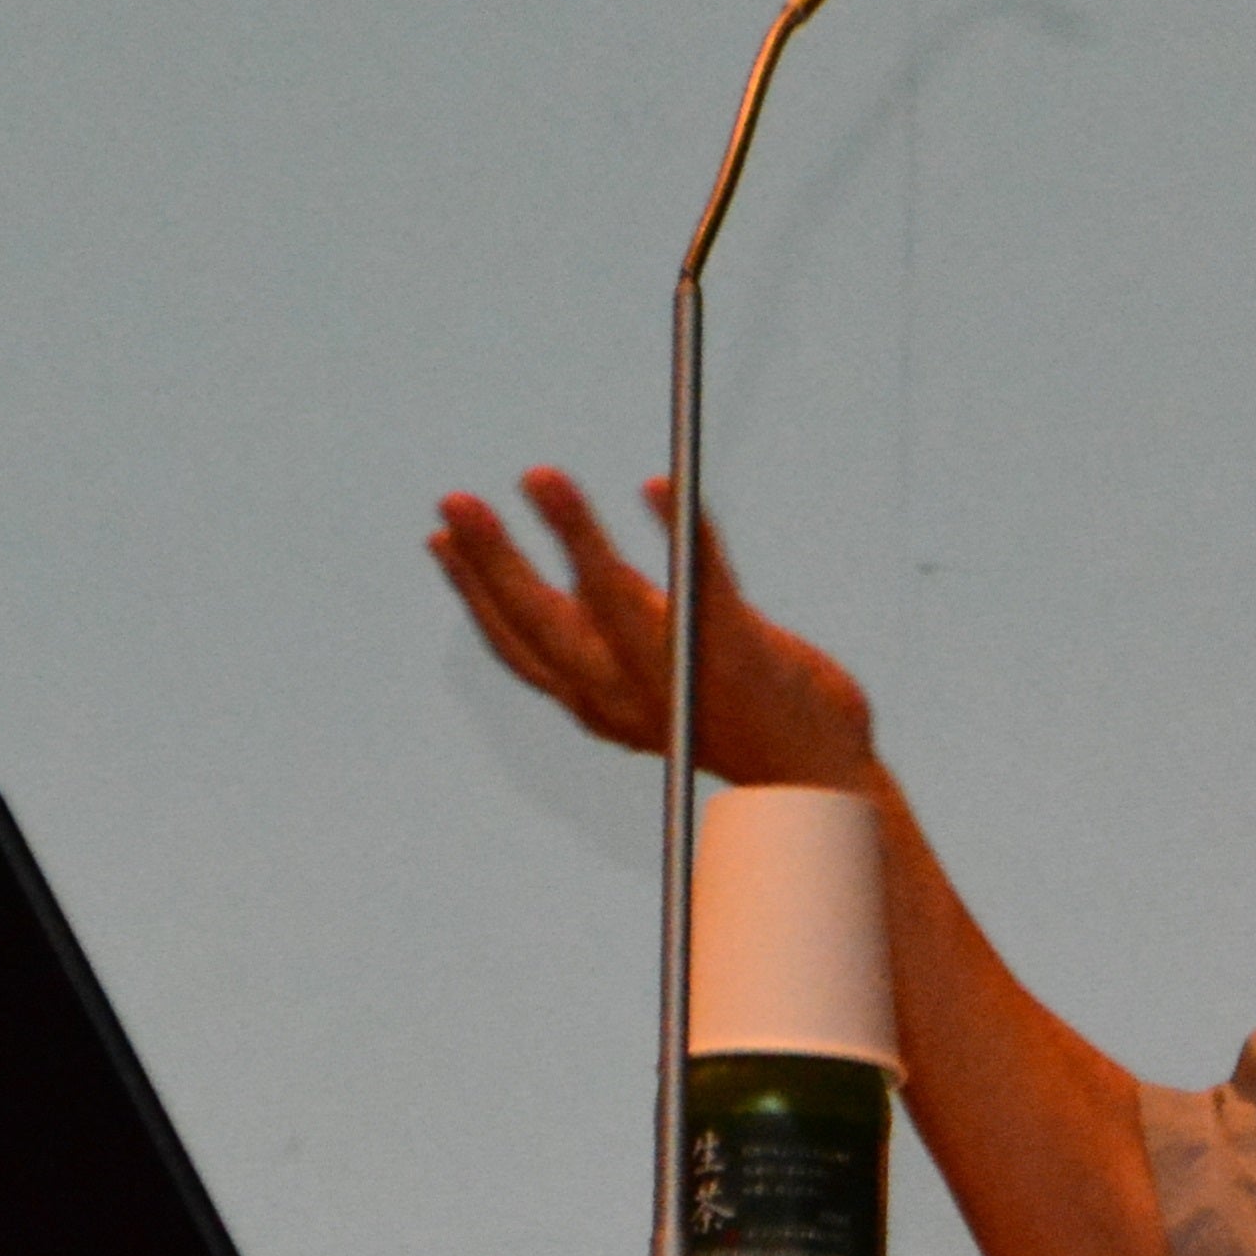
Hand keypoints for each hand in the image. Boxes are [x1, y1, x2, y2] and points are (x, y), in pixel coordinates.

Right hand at [425, 469, 879, 786]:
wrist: (815, 777)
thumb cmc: (733, 720)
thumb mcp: (656, 681)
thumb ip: (616, 638)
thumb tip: (583, 576)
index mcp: (597, 702)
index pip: (518, 645)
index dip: (474, 592)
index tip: (440, 540)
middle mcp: (624, 696)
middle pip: (541, 620)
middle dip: (492, 558)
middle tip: (455, 501)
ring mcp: (679, 674)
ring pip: (609, 595)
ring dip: (572, 532)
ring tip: (541, 477)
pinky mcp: (738, 651)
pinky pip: (704, 576)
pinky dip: (683, 527)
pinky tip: (660, 485)